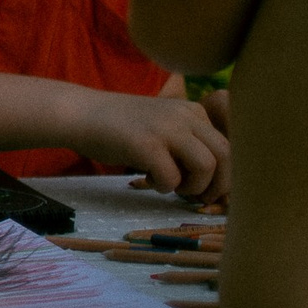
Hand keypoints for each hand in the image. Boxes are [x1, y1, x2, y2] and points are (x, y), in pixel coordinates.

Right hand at [74, 90, 228, 201]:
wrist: (78, 113)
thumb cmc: (121, 127)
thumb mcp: (163, 126)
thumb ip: (189, 143)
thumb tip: (218, 182)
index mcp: (193, 111)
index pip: (228, 147)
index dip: (225, 175)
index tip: (209, 189)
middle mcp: (184, 115)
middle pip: (226, 156)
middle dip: (218, 185)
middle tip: (198, 197)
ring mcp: (165, 128)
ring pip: (206, 166)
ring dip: (193, 186)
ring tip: (172, 186)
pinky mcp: (145, 144)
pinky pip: (171, 178)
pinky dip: (163, 187)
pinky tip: (148, 179)